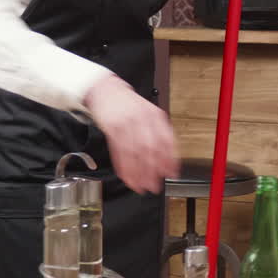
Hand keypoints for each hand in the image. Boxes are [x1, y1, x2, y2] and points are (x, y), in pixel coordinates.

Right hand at [83, 75, 176, 194]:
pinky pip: (119, 152)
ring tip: (141, 187)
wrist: (106, 90)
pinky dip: (124, 167)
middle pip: (150, 149)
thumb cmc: (128, 105)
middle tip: (155, 186)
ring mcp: (126, 123)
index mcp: (155, 115)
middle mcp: (142, 119)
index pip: (167, 140)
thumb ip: (159, 132)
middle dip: (153, 171)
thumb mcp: (149, 113)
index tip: (172, 174)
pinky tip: (128, 177)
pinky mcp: (111, 128)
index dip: (170, 160)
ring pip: (134, 154)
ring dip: (138, 173)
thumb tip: (168, 158)